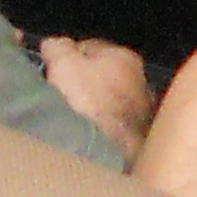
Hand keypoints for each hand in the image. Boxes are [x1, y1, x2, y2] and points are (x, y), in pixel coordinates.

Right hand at [37, 36, 156, 158]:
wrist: (110, 152)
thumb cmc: (86, 102)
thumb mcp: (62, 65)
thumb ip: (57, 48)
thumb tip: (53, 45)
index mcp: (124, 56)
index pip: (90, 48)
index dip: (67, 58)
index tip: (52, 72)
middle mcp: (141, 80)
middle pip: (103, 76)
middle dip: (85, 85)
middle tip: (61, 98)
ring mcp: (144, 112)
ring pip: (110, 103)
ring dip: (96, 110)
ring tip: (74, 121)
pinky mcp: (141, 139)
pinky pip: (114, 127)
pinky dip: (103, 130)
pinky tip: (89, 137)